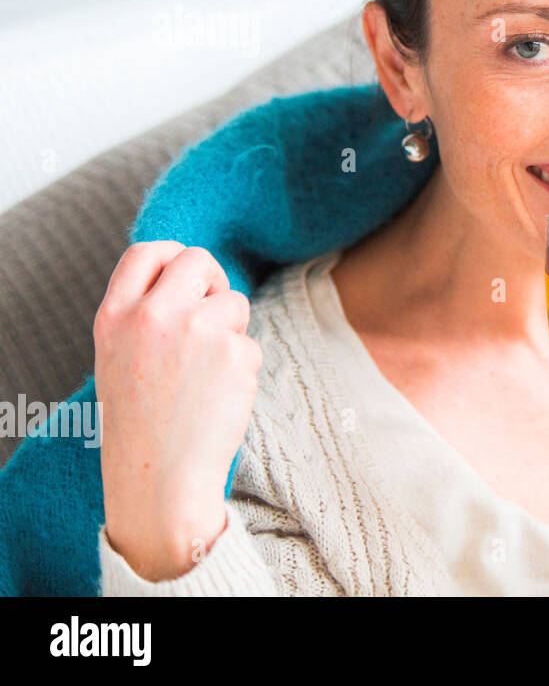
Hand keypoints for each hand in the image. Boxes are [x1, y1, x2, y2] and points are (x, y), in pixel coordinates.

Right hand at [94, 241, 261, 580]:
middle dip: (213, 282)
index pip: (145, 252)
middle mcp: (153, 315)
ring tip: (205, 376)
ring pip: (234, 303)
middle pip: (198, 260)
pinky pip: (251, 344)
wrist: (159, 480)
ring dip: (231, 332)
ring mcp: (196, 330)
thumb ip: (144, 316)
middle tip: (214, 312)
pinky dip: (243, 368)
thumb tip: (189, 278)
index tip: (186, 276)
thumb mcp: (120, 359)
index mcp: (115, 316)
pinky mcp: (234, 352)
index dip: (171, 256)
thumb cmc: (141, 424)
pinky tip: (219, 398)